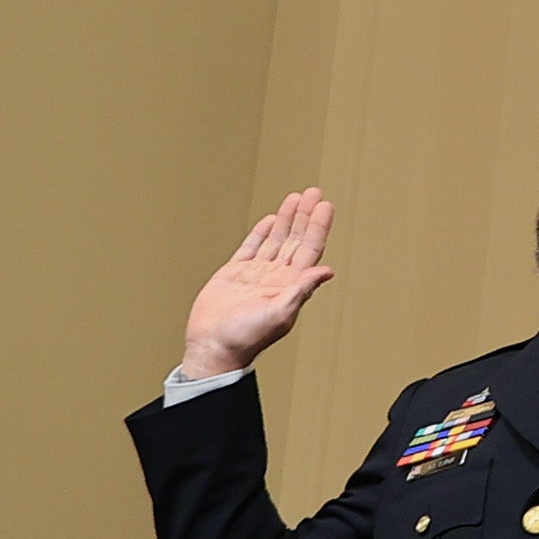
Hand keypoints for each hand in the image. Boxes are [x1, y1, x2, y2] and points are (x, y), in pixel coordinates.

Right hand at [179, 190, 333, 378]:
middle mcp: (276, 278)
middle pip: (295, 240)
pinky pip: (251, 247)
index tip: (325, 205)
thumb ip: (301, 290)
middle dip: (305, 216)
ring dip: (287, 219)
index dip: (318, 227)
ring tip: (296, 198)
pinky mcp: (234, 273)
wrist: (212, 346)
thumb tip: (326, 271)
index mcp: (290, 286)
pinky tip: (271, 219)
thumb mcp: (279, 313)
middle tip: (314, 192)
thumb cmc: (246, 337)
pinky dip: (261, 232)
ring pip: (276, 240)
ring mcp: (255, 274)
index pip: (309, 250)